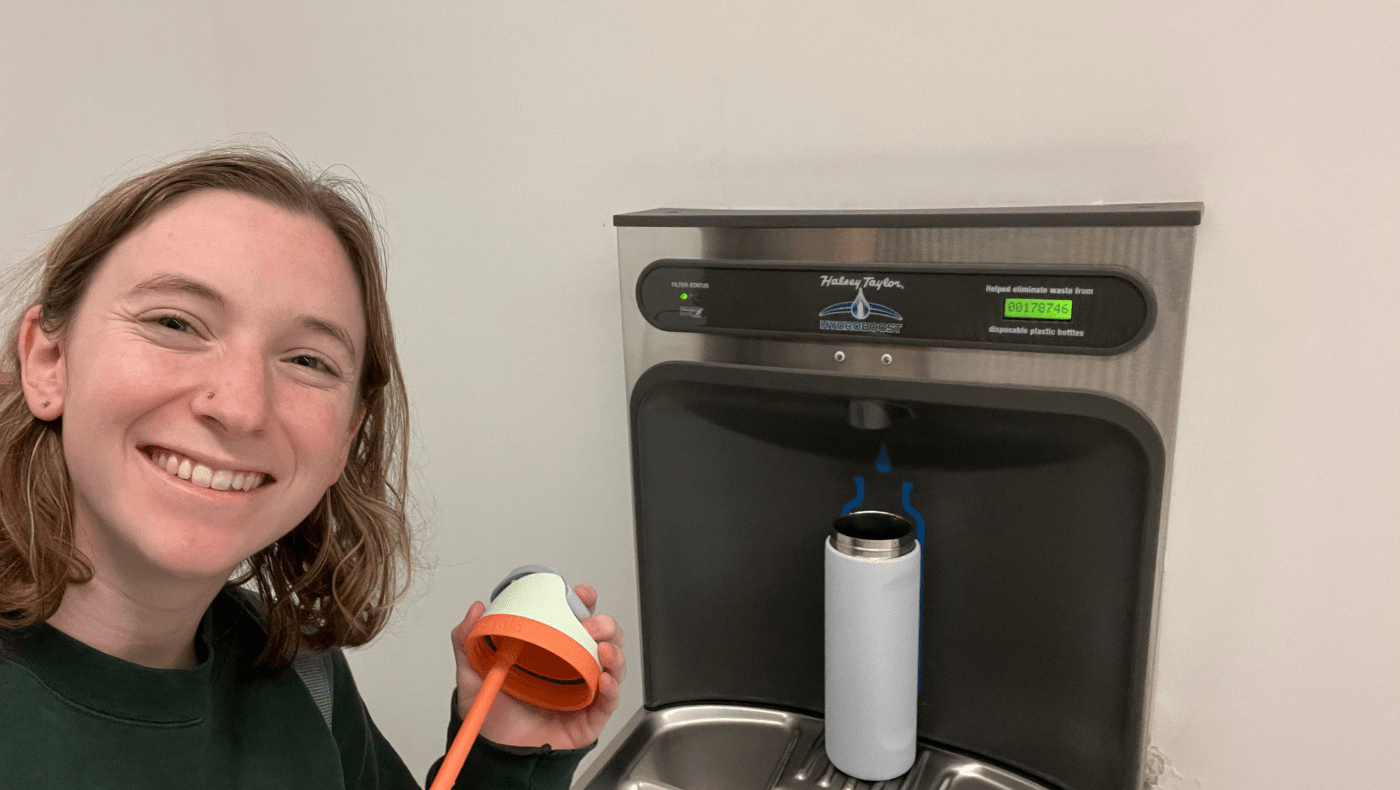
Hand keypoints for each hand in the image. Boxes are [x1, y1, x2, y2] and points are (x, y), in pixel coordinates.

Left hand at [449, 584, 625, 749]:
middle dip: (604, 624)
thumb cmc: (493, 715)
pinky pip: (609, 700)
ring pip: (613, 664)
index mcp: (549, 649)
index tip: (580, 594)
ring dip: (613, 652)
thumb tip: (476, 610)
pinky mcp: (590, 717)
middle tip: (591, 625)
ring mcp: (584, 690)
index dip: (582, 602)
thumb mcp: (473, 674)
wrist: (497, 754)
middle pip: (602, 636)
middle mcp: (571, 666)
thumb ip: (467, 640)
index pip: (573, 618)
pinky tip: (604, 681)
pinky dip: (612, 688)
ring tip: (602, 651)